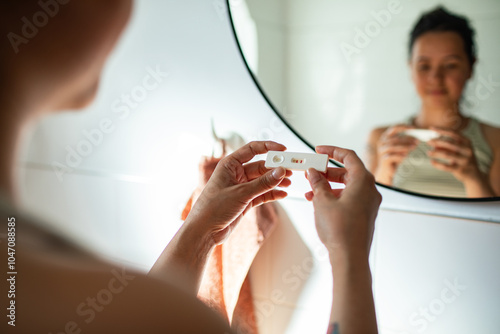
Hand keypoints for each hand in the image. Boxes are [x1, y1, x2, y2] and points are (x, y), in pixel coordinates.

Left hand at [188, 141, 291, 245]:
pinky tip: (282, 194)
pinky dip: (272, 194)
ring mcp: (241, 187)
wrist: (204, 230)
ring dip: (276, 181)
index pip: (252, 149)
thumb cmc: (212, 208)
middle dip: (275, 168)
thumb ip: (263, 183)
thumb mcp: (241, 193)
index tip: (283, 150)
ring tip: (289, 182)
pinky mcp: (245, 200)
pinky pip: (262, 194)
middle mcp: (236, 174)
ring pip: (262, 180)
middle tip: (291, 169)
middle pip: (260, 166)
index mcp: (229, 165)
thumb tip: (280, 171)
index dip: (268, 147)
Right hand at [305, 146, 381, 262]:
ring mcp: (368, 203)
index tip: (318, 150)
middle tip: (311, 171)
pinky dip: (334, 196)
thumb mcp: (322, 201)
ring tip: (310, 189)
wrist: (350, 256)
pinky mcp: (364, 214)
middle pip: (348, 171)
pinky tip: (317, 201)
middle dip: (327, 171)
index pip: (348, 156)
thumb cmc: (340, 229)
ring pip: (347, 186)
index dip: (332, 151)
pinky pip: (348, 198)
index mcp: (363, 181)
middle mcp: (369, 190)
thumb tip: (313, 173)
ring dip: (328, 185)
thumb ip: (317, 183)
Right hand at [374, 125, 416, 184]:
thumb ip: (405, 141)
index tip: (414, 128)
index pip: (394, 128)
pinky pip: (393, 156)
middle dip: (407, 139)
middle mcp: (382, 142)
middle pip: (395, 138)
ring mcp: (382, 151)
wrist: (387, 170)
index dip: (404, 127)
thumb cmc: (395, 157)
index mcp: (385, 137)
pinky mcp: (384, 159)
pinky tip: (406, 156)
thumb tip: (418, 135)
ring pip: (394, 146)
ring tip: (414, 147)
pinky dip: (400, 155)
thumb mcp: (400, 147)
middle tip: (417, 141)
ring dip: (405, 147)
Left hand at [427, 128, 482, 182]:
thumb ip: (447, 146)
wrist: (473, 174)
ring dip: (435, 152)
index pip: (453, 133)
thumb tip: (434, 142)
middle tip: (428, 142)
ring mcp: (464, 160)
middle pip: (449, 143)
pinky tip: (432, 162)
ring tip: (428, 152)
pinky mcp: (460, 169)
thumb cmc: (463, 159)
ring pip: (446, 154)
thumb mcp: (458, 150)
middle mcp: (467, 150)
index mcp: (467, 142)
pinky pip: (445, 166)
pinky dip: (437, 164)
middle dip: (437, 141)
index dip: (442, 130)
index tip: (431, 128)